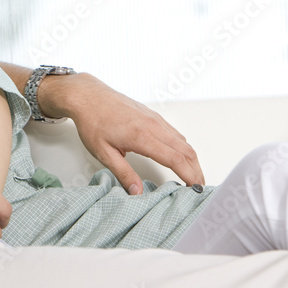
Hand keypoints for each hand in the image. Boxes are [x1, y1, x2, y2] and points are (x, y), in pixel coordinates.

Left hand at [45, 74, 204, 194]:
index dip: (189, 176)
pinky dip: (183, 148)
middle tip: (199, 188)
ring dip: (192, 160)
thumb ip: (123, 173)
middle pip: (185, 150)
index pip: (175, 159)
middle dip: (196, 171)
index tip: (195, 189)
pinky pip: (174, 133)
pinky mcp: (153, 115)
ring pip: (182, 141)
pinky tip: (181, 158)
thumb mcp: (103, 153)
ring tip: (193, 177)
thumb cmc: (92, 121)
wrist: (88, 96)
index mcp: (141, 136)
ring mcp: (155, 118)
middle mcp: (153, 125)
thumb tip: (137, 192)